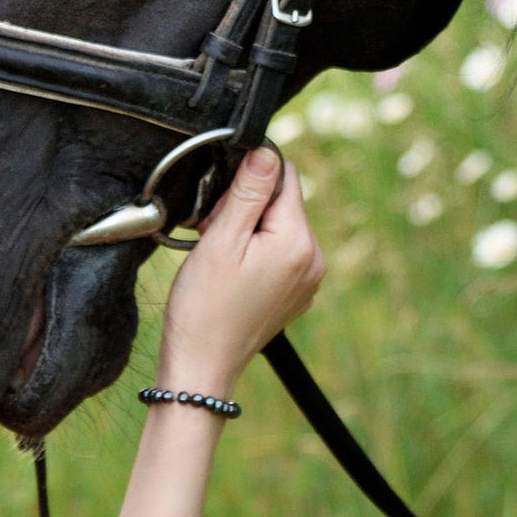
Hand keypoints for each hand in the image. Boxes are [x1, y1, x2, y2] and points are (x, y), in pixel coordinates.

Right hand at [156, 147, 323, 397]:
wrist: (202, 365)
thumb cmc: (204, 306)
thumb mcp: (221, 240)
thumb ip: (248, 191)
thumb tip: (267, 151)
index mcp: (298, 242)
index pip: (285, 177)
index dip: (247, 179)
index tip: (220, 206)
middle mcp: (314, 260)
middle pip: (283, 202)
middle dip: (245, 207)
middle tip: (213, 234)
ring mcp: (308, 281)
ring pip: (280, 227)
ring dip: (248, 229)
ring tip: (219, 256)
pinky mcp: (296, 294)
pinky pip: (280, 254)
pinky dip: (255, 253)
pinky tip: (231, 272)